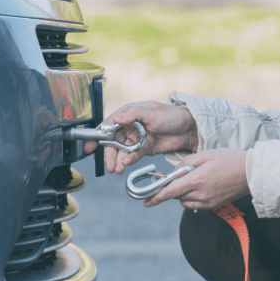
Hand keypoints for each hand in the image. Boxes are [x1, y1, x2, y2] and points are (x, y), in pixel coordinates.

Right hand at [83, 101, 197, 173]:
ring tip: (117, 169)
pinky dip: (128, 160)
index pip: (109, 124)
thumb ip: (133, 113)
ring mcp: (137, 138)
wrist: (190, 128)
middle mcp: (131, 126)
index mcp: (129, 114)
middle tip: (109, 165)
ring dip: (118, 160)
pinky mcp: (145, 148)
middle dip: (109, 154)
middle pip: (113, 141)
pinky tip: (126, 165)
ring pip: (121, 150)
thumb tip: (117, 117)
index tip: (89, 146)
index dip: (97, 135)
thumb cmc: (172, 115)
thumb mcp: (152, 112)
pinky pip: (133, 155)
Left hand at [142, 148, 248, 210]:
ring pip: (185, 202)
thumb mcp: (207, 154)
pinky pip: (196, 205)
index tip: (146, 201)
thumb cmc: (231, 160)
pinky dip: (193, 198)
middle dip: (172, 188)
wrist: (253, 173)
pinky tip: (202, 187)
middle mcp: (201, 194)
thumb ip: (187, 162)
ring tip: (193, 180)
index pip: (170, 191)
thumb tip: (177, 170)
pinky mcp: (214, 205)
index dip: (156, 197)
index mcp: (197, 180)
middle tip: (174, 178)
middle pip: (176, 196)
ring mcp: (208, 202)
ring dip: (183, 194)